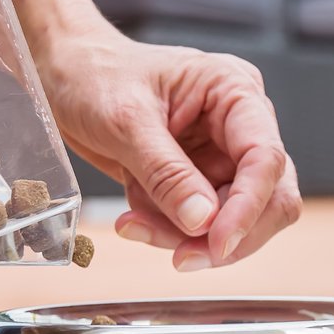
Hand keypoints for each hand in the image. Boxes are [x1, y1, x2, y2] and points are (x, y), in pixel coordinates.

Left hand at [38, 27, 300, 268]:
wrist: (64, 76)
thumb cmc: (95, 75)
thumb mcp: (126, 121)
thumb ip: (166, 172)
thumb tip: (202, 221)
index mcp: (235, 92)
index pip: (265, 157)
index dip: (248, 206)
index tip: (218, 243)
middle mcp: (239, 125)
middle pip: (268, 195)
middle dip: (227, 232)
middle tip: (183, 257)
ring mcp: (221, 154)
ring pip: (233, 217)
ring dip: (187, 235)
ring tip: (135, 224)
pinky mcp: (198, 179)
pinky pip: (199, 223)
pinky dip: (168, 231)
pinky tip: (134, 218)